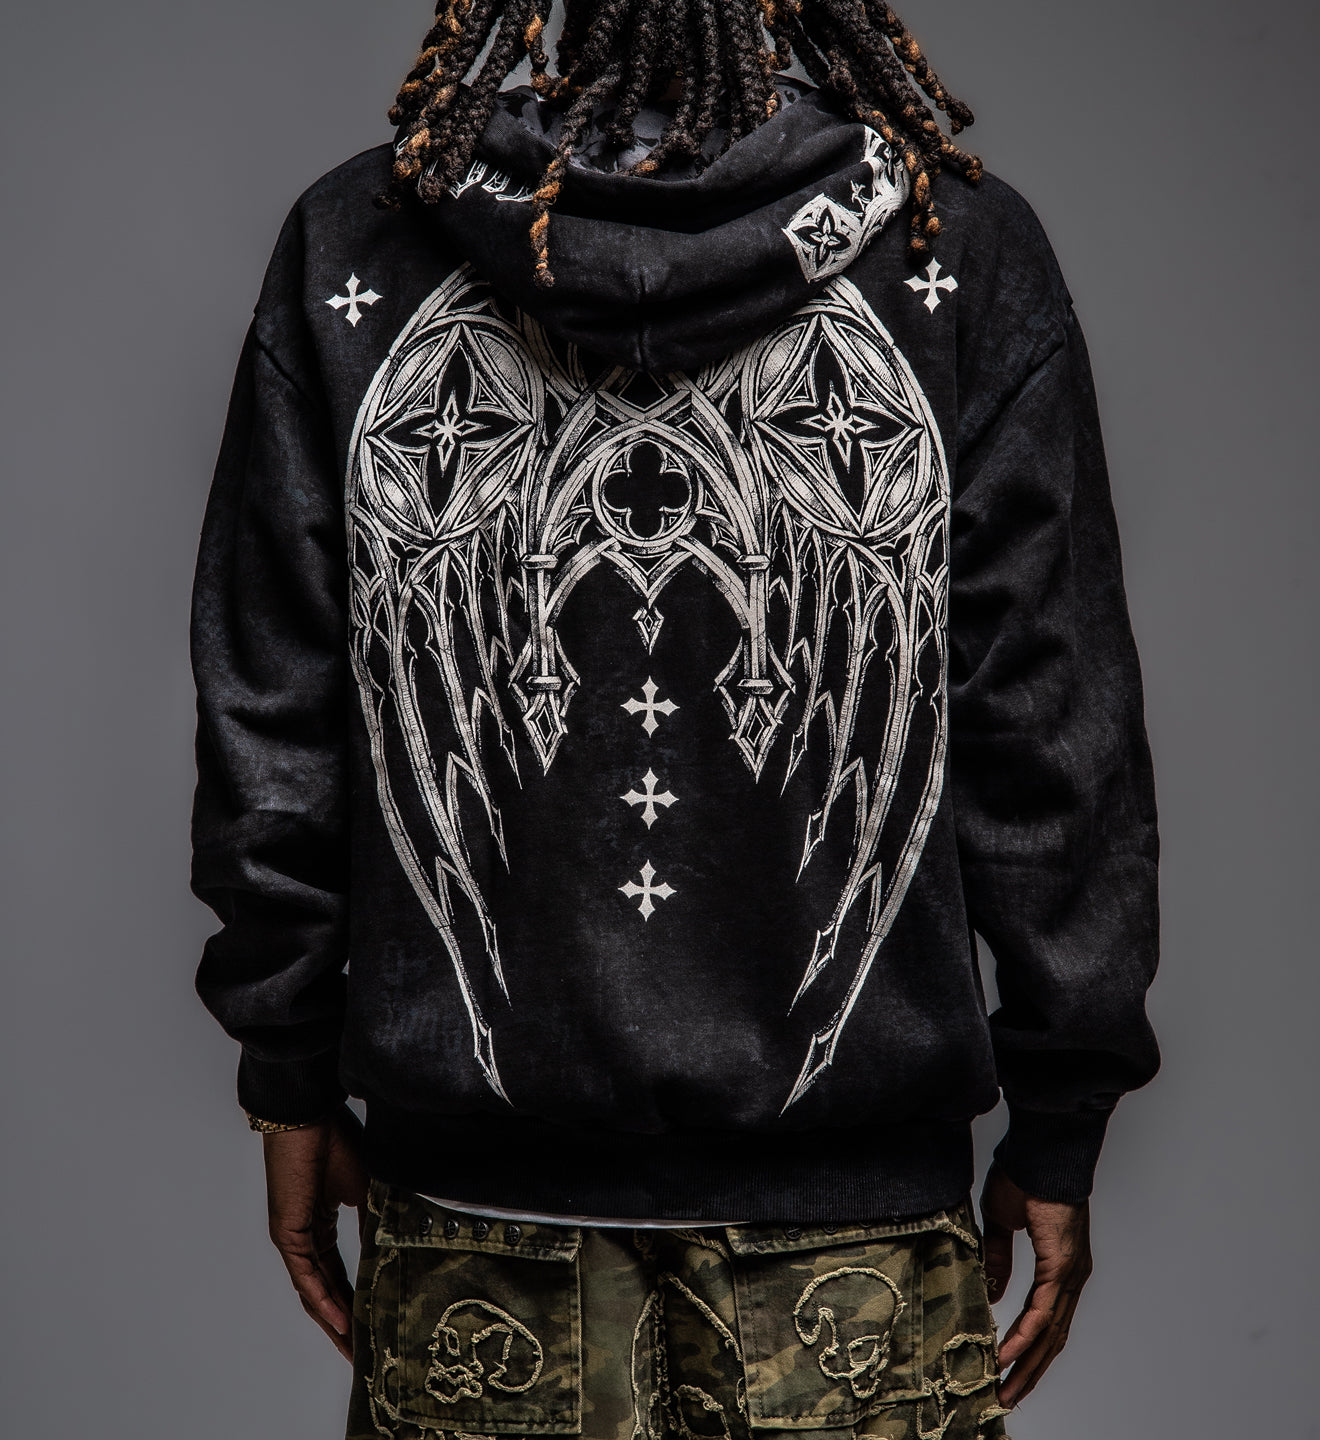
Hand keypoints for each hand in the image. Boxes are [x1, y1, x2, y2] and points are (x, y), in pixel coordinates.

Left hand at [262, 1103, 368, 1361]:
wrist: (309, 1118)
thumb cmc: (335, 1142)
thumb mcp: (367, 1188)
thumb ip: (377, 1219)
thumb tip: (402, 1243)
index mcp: (322, 1227)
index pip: (339, 1276)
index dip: (355, 1302)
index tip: (373, 1327)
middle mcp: (304, 1239)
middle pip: (326, 1292)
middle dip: (344, 1325)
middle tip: (364, 1355)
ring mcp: (294, 1238)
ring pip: (314, 1292)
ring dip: (334, 1322)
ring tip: (354, 1349)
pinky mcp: (288, 1233)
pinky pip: (307, 1276)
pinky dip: (324, 1301)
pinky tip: (340, 1321)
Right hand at [978, 1159, 1092, 1407]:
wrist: (1040, 1152)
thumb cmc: (1022, 1175)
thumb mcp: (1003, 1223)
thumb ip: (999, 1256)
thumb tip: (994, 1292)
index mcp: (1061, 1267)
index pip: (1047, 1319)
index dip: (1029, 1347)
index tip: (1008, 1370)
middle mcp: (1072, 1278)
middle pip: (1053, 1337)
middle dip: (1030, 1371)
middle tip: (1007, 1396)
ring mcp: (1071, 1275)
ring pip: (1050, 1333)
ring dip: (1027, 1365)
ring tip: (1005, 1389)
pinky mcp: (1062, 1267)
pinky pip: (1042, 1312)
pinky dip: (1025, 1337)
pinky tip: (1007, 1354)